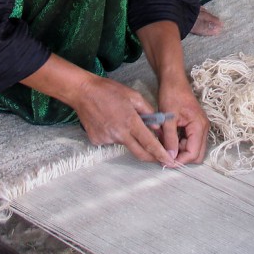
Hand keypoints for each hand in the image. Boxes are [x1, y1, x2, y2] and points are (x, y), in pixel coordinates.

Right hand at [20, 56, 177, 166]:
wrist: (83, 92)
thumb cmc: (109, 91)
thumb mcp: (133, 96)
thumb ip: (148, 112)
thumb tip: (158, 127)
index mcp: (130, 122)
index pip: (149, 143)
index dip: (160, 154)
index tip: (170, 162)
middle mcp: (119, 134)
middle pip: (139, 153)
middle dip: (152, 157)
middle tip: (160, 158)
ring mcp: (106, 139)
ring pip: (125, 144)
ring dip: (129, 137)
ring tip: (121, 119)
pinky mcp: (97, 141)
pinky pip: (111, 141)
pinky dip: (115, 135)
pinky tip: (109, 121)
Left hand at [136, 20, 209, 164]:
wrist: (172, 80)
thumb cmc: (171, 94)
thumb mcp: (168, 119)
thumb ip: (170, 139)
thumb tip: (170, 158)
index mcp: (199, 126)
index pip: (193, 153)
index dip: (180, 160)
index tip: (165, 162)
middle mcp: (203, 128)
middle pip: (196, 154)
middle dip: (182, 157)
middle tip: (165, 155)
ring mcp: (200, 126)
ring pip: (193, 148)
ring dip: (180, 150)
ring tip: (165, 144)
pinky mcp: (194, 125)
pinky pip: (189, 140)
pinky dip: (180, 143)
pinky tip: (168, 138)